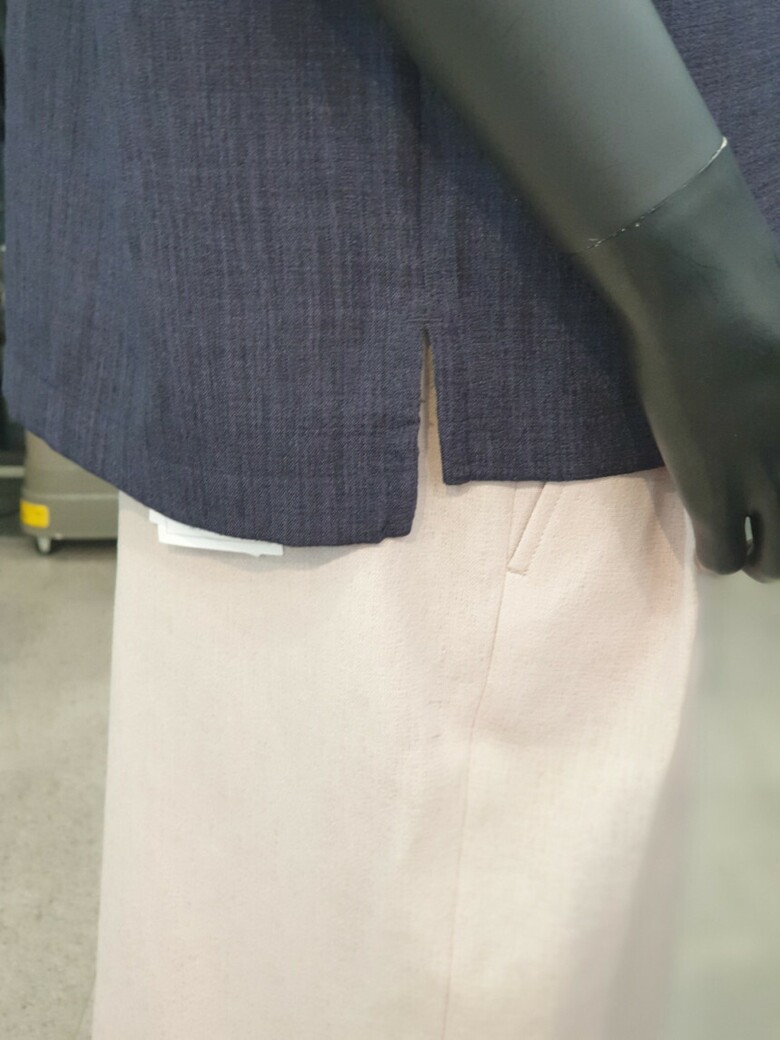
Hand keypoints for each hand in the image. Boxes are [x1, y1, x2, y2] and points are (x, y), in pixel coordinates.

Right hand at [574, 144, 779, 582]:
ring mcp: (765, 474)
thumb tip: (771, 428)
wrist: (695, 285)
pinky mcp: (713, 487)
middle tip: (774, 528)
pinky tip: (714, 539)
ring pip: (776, 561)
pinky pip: (725, 553)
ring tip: (748, 542)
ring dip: (763, 557)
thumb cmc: (757, 294)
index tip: (777, 496)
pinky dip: (720, 555)